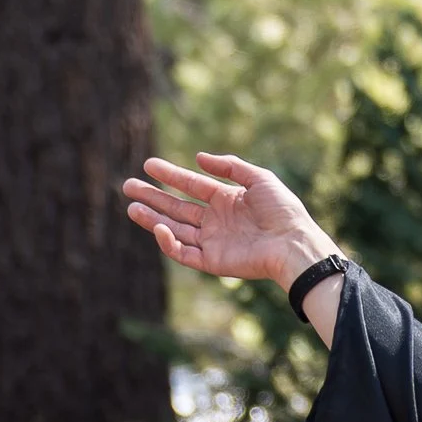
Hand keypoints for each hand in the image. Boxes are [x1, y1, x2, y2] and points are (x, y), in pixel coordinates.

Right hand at [121, 153, 333, 291]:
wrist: (294, 244)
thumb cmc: (282, 211)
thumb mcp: (258, 178)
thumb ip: (229, 166)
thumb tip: (198, 158)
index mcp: (226, 200)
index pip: (191, 186)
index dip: (169, 175)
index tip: (148, 165)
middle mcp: (217, 221)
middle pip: (177, 208)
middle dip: (153, 197)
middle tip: (127, 186)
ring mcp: (214, 242)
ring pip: (175, 230)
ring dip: (153, 219)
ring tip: (131, 207)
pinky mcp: (214, 263)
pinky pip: (185, 254)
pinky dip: (170, 243)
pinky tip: (158, 227)